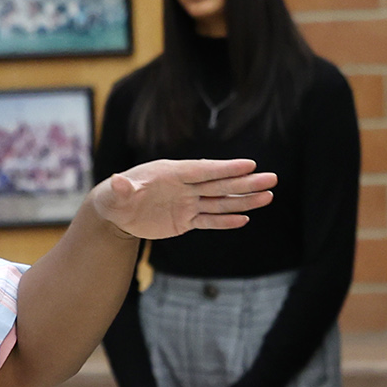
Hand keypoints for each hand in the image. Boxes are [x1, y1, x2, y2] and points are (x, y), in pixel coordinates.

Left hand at [92, 159, 276, 241]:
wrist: (116, 212)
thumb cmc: (115, 197)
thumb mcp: (115, 193)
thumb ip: (122, 188)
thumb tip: (119, 181)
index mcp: (173, 174)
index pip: (205, 171)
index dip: (226, 168)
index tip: (250, 165)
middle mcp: (185, 187)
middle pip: (220, 185)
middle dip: (246, 183)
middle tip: (271, 179)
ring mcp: (187, 204)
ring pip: (220, 202)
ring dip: (244, 201)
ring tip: (268, 197)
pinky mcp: (185, 220)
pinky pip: (209, 221)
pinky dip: (225, 221)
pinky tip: (245, 219)